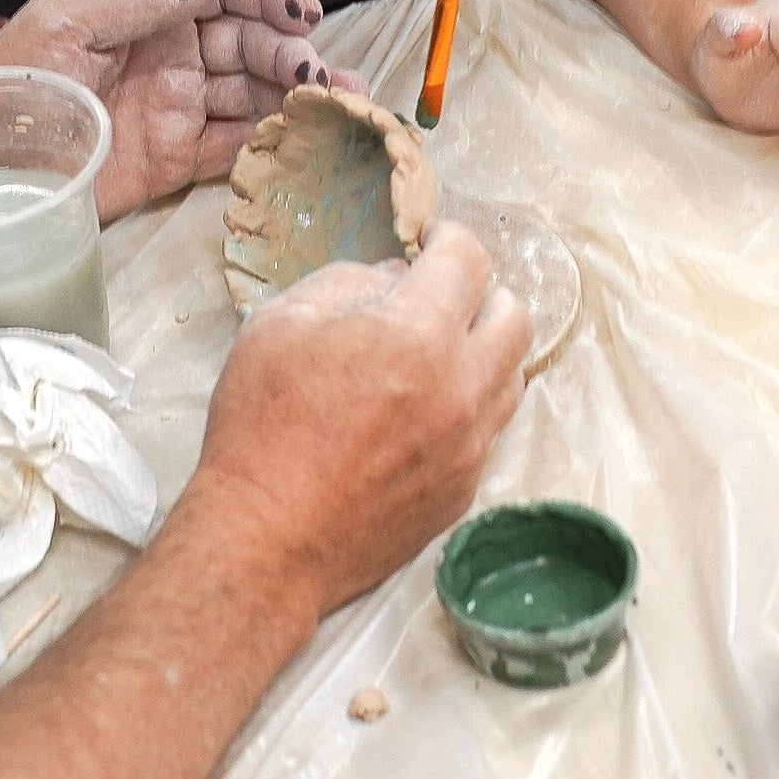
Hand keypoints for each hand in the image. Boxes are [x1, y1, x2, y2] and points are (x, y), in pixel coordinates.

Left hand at [0, 0, 363, 221]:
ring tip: (341, 102)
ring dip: (298, 94)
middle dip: (291, 50)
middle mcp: (167, 55)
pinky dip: (273, 140)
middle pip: (249, 41)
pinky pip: (236, 147)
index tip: (303, 10)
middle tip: (317, 74)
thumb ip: (139, 0)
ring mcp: (174, 109)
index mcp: (142, 13)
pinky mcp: (174, 162)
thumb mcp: (63, 24)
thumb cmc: (4, 90)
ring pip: (253, 93)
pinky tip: (305, 136)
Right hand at [194, 221, 530, 615]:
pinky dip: (468, 404)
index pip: (469, 261)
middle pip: (515, 316)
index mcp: (417, 335)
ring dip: (485, 349)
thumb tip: (392, 277)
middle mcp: (460, 389)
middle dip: (483, 291)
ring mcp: (468, 446)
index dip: (449, 237)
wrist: (266, 540)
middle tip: (442, 293)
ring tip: (439, 350)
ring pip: (512, 376)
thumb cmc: (262, 426)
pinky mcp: (462, 490)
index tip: (430, 240)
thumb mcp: (281, 322)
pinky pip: (488, 430)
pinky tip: (423, 408)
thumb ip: (346, 282)